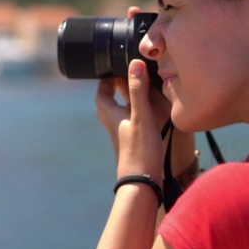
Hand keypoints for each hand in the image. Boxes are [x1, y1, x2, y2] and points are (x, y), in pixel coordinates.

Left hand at [95, 8, 171, 178]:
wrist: (142, 184)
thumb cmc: (140, 151)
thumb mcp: (141, 117)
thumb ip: (138, 90)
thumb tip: (134, 64)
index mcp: (112, 116)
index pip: (101, 94)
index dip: (104, 82)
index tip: (111, 69)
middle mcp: (114, 125)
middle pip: (107, 104)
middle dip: (113, 90)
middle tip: (123, 79)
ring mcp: (123, 136)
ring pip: (118, 115)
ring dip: (124, 102)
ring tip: (137, 92)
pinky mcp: (132, 145)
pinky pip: (129, 124)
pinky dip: (135, 115)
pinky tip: (147, 115)